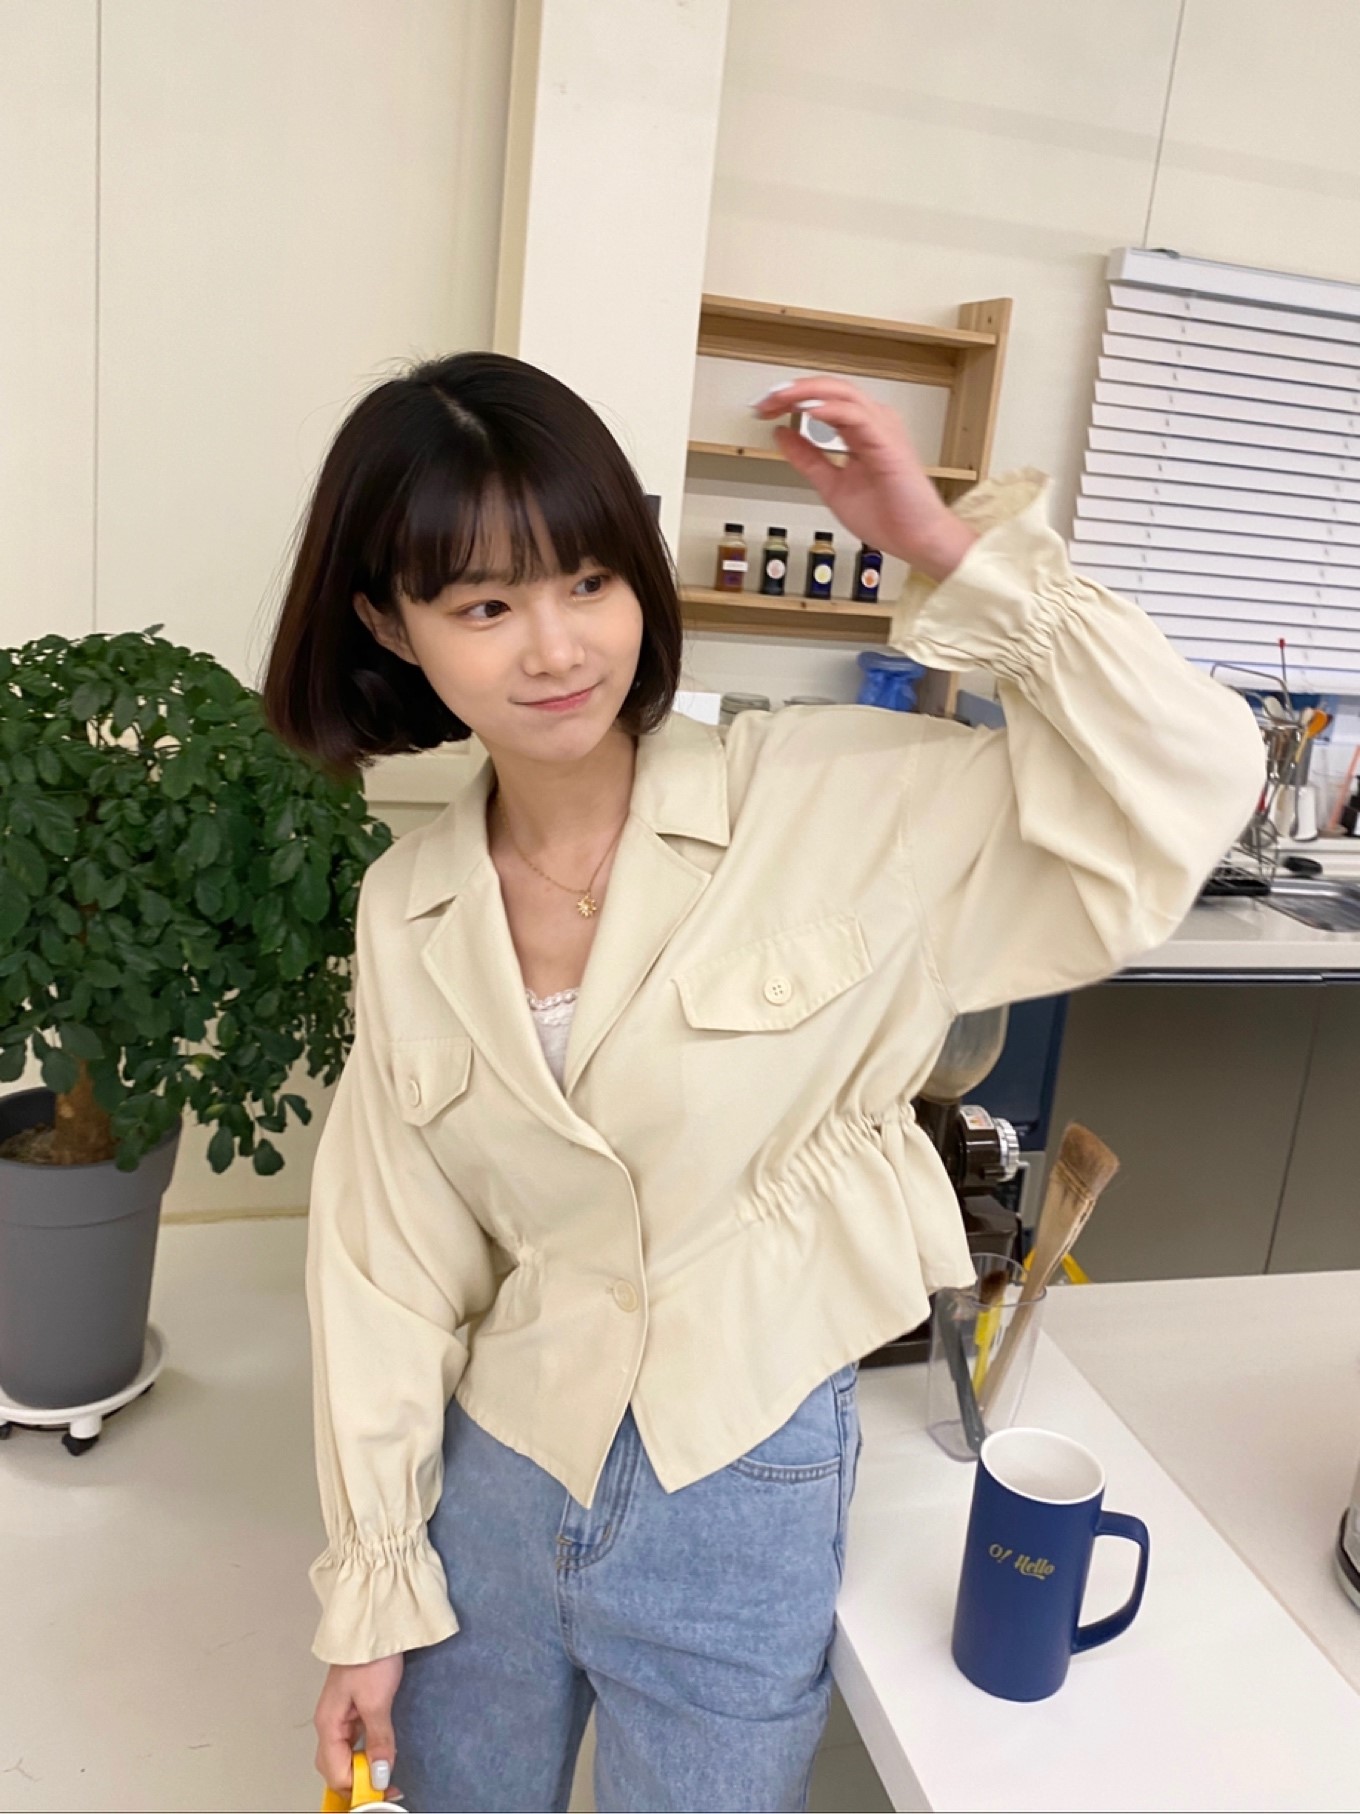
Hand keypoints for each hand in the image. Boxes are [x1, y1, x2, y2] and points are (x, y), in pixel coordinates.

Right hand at [314, 1655, 406, 1803]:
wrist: (374, 1622)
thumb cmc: (369, 1655)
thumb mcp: (377, 1700)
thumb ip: (378, 1739)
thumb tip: (380, 1774)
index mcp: (328, 1723)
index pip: (335, 1771)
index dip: (358, 1785)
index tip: (383, 1789)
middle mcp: (330, 1722)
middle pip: (335, 1767)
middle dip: (357, 1781)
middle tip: (385, 1785)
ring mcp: (340, 1714)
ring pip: (344, 1753)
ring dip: (362, 1766)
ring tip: (385, 1771)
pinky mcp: (353, 1705)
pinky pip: (354, 1739)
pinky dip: (366, 1750)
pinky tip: (380, 1751)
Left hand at [750, 375, 977, 581]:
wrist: (917, 539)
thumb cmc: (888, 516)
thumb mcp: (830, 485)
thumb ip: (807, 459)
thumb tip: (781, 435)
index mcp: (860, 431)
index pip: (821, 400)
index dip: (789, 399)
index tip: (762, 408)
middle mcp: (872, 423)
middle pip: (829, 389)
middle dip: (792, 390)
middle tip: (764, 401)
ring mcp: (882, 429)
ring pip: (842, 393)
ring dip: (806, 392)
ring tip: (779, 398)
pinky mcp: (887, 442)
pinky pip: (856, 415)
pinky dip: (830, 409)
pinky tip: (808, 410)